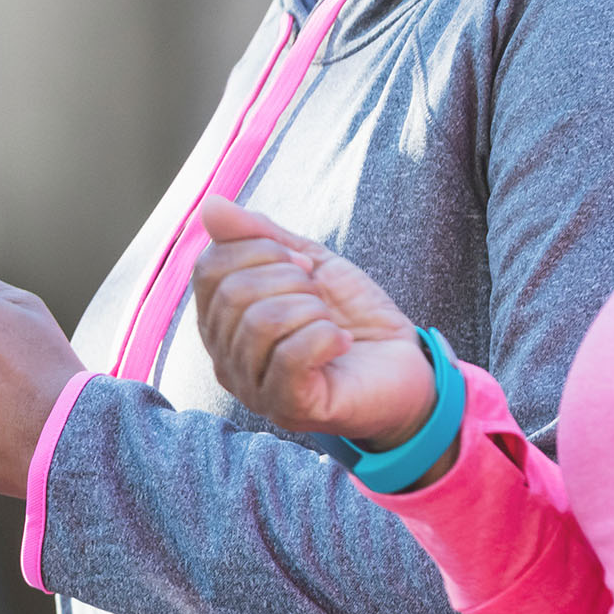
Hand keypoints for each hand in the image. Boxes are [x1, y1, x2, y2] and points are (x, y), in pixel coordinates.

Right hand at [190, 199, 435, 445]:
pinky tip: (341, 344)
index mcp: (222, 323)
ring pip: (261, 324)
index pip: (209, 269)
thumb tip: (210, 205)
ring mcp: (253, 389)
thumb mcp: (308, 263)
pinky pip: (291, 358)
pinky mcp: (289, 408)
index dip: (260, 250)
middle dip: (290, 280)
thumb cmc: (351, 316)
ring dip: (311, 310)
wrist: (404, 363)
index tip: (305, 265)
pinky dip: (325, 337)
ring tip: (330, 323)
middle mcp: (226, 359)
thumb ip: (259, 236)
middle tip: (321, 297)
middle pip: (233, 294)